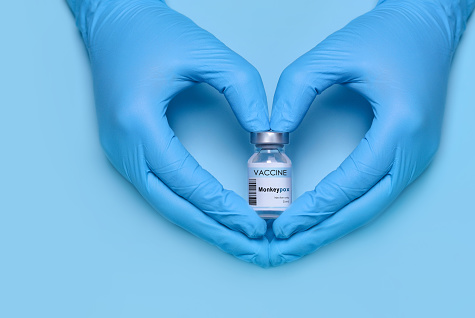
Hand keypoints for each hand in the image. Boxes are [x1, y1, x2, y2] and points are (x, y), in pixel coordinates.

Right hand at [67, 0, 269, 266]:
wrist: (113, 23)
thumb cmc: (153, 33)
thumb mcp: (206, 53)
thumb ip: (244, 90)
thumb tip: (267, 134)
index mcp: (137, 122)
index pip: (186, 179)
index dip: (222, 205)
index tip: (254, 223)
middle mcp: (122, 146)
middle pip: (172, 205)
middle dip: (214, 229)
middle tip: (251, 245)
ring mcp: (119, 153)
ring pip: (164, 203)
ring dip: (202, 223)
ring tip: (237, 237)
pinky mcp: (126, 152)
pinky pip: (160, 189)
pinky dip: (189, 206)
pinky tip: (213, 214)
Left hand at [269, 0, 474, 264]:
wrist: (428, 26)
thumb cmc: (388, 35)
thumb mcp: (335, 53)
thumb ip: (296, 90)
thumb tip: (271, 133)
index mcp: (402, 126)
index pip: (352, 181)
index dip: (315, 207)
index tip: (283, 223)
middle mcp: (416, 150)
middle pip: (365, 207)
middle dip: (322, 231)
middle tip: (285, 246)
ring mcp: (418, 156)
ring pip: (372, 205)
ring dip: (334, 224)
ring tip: (299, 238)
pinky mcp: (411, 155)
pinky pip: (377, 192)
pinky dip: (348, 208)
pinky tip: (324, 216)